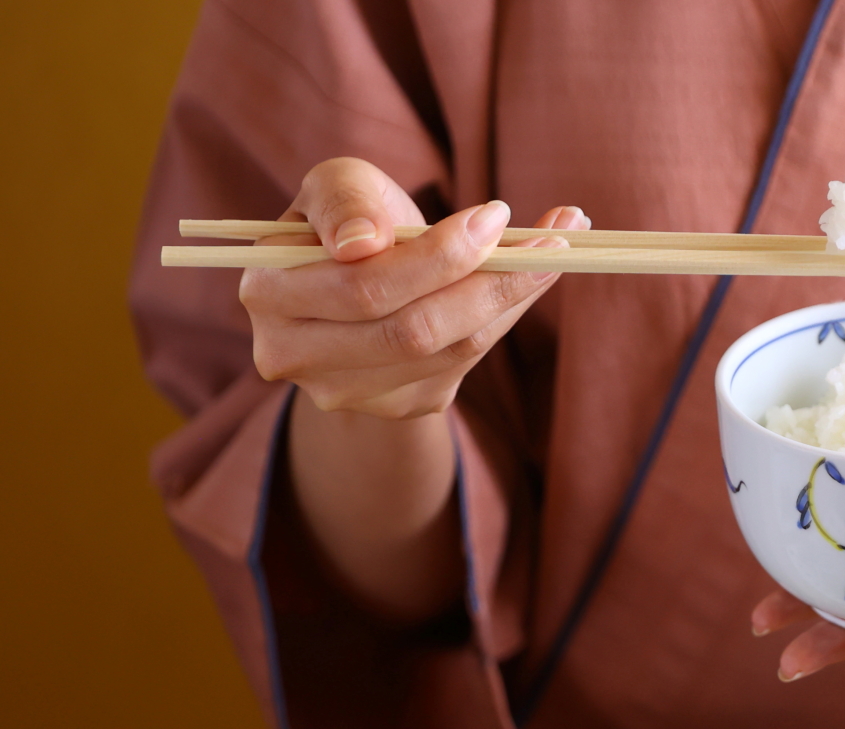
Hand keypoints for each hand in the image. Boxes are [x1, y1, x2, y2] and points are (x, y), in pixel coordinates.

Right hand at [241, 156, 587, 417]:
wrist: (360, 283)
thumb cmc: (350, 222)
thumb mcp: (338, 188)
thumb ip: (343, 202)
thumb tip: (362, 243)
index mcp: (268, 294)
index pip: (364, 285)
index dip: (437, 255)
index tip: (497, 215)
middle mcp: (296, 355)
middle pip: (412, 330)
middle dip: (489, 280)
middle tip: (551, 238)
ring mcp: (348, 392)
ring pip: (452, 350)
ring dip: (516, 296)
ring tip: (558, 246)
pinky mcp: (401, 405)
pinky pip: (469, 362)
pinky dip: (508, 315)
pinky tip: (533, 279)